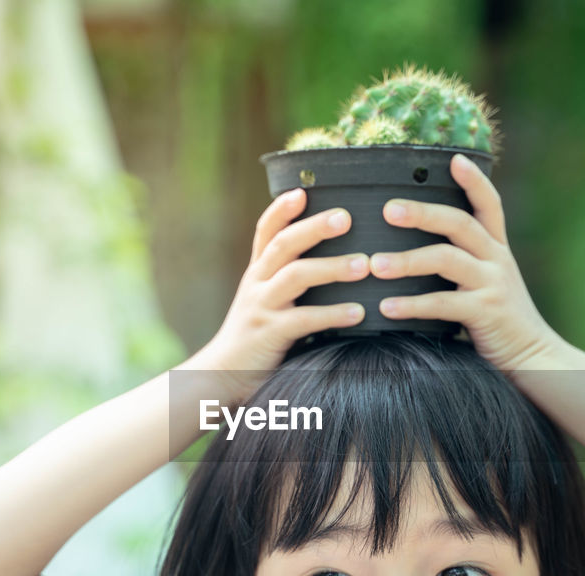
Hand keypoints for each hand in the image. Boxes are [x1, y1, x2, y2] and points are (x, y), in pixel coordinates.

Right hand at [189, 189, 369, 401]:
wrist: (220, 376)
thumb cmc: (254, 337)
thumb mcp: (265, 302)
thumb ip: (288, 281)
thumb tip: (335, 263)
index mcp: (257, 272)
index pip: (266, 230)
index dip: (282, 209)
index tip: (303, 190)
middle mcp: (256, 283)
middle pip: (284, 245)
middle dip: (315, 228)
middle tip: (346, 217)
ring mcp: (261, 307)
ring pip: (295, 276)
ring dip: (332, 267)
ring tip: (364, 266)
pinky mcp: (270, 334)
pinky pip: (304, 320)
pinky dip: (333, 314)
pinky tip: (358, 313)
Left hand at [369, 153, 563, 377]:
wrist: (534, 358)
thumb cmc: (500, 322)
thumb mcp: (488, 284)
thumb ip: (463, 267)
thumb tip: (414, 254)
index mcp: (497, 249)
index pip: (490, 204)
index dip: (474, 180)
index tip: (454, 159)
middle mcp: (497, 260)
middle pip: (460, 223)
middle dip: (423, 213)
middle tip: (388, 209)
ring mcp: (493, 285)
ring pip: (447, 259)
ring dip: (408, 260)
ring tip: (376, 265)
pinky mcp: (486, 313)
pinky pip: (443, 304)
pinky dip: (412, 305)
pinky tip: (386, 308)